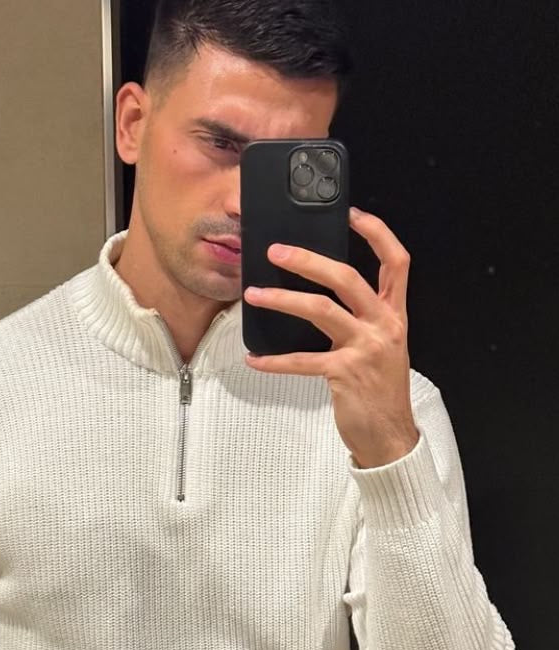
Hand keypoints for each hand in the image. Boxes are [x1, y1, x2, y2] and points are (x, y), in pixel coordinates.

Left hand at [243, 207, 419, 468]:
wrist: (390, 436)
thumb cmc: (380, 389)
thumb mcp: (382, 346)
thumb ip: (362, 318)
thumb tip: (320, 294)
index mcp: (395, 314)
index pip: (396, 261)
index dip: (376, 233)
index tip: (350, 214)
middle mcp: (384, 326)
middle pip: (348, 278)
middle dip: (310, 260)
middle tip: (277, 251)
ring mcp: (365, 349)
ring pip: (321, 311)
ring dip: (283, 300)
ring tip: (254, 294)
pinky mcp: (345, 375)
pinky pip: (302, 361)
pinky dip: (274, 361)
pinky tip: (254, 359)